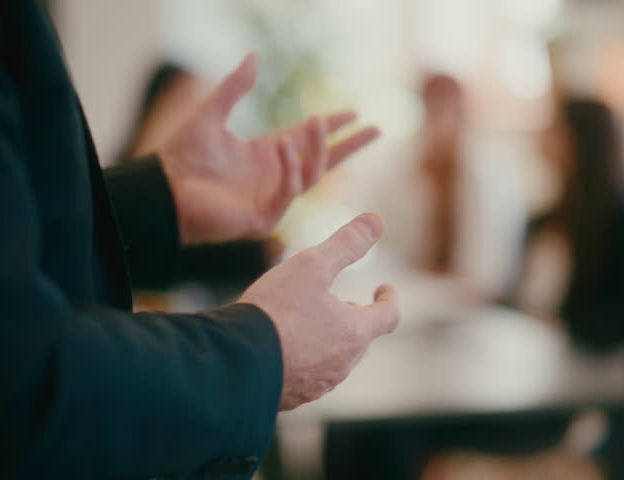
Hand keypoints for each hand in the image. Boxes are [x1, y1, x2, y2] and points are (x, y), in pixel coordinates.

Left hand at [157, 53, 380, 244]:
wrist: (163, 190)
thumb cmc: (181, 157)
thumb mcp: (211, 113)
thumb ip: (235, 86)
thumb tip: (254, 56)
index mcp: (264, 154)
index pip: (307, 139)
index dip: (331, 126)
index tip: (354, 112)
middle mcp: (273, 176)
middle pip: (323, 161)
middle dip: (350, 146)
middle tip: (376, 129)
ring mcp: (271, 198)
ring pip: (311, 174)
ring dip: (318, 148)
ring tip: (320, 120)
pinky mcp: (264, 218)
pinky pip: (288, 191)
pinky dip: (290, 169)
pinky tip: (286, 148)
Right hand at [239, 213, 399, 409]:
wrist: (235, 363)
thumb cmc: (276, 311)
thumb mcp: (311, 266)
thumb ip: (346, 244)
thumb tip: (377, 220)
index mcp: (354, 333)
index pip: (388, 316)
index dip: (388, 300)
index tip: (384, 289)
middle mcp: (342, 364)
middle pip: (359, 339)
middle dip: (354, 318)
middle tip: (343, 302)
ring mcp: (317, 384)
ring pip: (333, 359)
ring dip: (328, 340)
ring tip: (308, 323)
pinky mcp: (292, 398)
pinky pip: (307, 376)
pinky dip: (303, 359)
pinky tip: (282, 348)